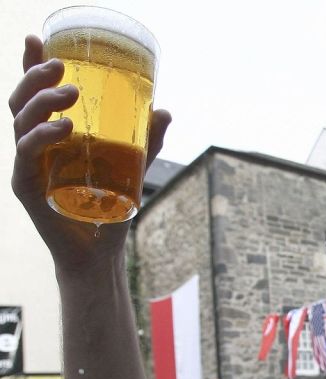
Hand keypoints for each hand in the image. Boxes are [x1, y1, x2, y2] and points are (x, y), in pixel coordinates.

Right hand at [10, 36, 170, 269]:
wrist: (101, 254)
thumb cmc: (111, 209)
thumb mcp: (133, 168)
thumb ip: (147, 140)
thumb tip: (165, 109)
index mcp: (51, 136)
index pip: (34, 95)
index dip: (29, 65)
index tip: (35, 37)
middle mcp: (33, 147)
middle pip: (20, 101)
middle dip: (35, 77)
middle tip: (61, 66)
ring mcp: (27, 166)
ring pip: (20, 122)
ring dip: (42, 102)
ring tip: (70, 95)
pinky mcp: (27, 187)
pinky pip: (26, 154)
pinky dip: (42, 137)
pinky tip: (63, 128)